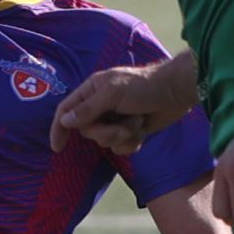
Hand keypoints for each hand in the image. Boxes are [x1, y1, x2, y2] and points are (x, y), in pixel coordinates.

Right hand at [50, 59, 196, 154]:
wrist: (176, 92)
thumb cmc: (144, 86)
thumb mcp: (113, 93)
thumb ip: (88, 108)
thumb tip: (65, 121)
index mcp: (92, 91)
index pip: (66, 111)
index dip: (59, 128)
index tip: (57, 147)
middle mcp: (100, 105)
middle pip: (88, 131)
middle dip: (107, 132)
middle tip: (124, 126)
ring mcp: (115, 119)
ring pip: (105, 141)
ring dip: (123, 136)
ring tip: (138, 121)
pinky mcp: (129, 131)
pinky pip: (121, 147)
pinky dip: (133, 142)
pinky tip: (143, 129)